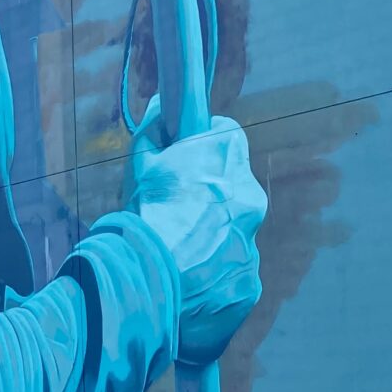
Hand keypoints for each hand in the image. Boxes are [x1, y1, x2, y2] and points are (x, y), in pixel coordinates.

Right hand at [133, 101, 266, 365]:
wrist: (145, 284)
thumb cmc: (141, 215)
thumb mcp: (139, 163)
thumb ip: (155, 130)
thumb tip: (163, 105)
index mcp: (225, 162)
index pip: (227, 134)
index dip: (205, 142)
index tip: (187, 154)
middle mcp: (250, 200)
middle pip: (234, 188)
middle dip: (210, 195)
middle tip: (173, 211)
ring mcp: (252, 246)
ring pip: (232, 233)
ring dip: (211, 238)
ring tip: (174, 253)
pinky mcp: (249, 286)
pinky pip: (232, 274)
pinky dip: (212, 276)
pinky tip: (184, 282)